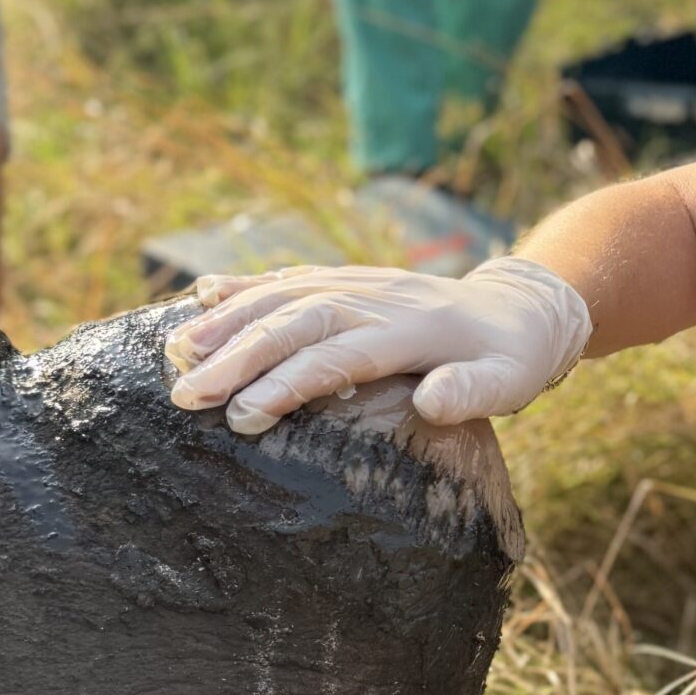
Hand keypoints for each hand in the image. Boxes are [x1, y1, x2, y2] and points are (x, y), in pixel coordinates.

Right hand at [165, 255, 592, 437]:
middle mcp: (377, 299)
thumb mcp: (509, 382)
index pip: (337, 356)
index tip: (243, 417)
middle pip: (295, 322)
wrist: (521, 307)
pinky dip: (245, 285)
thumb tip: (432, 402)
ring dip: (227, 319)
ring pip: (284, 295)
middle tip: (185, 393)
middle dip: (236, 355)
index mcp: (411, 330)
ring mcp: (359, 284)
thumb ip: (473, 392)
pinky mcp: (349, 280)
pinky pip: (291, 277)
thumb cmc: (511, 358)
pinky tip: (201, 296)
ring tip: (175, 350)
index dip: (288, 383)